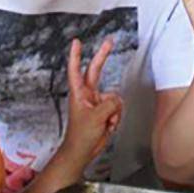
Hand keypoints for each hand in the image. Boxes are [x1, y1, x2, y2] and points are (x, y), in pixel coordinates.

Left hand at [60, 38, 124, 164]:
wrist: (83, 151)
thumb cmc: (80, 135)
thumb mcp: (95, 117)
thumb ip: (109, 103)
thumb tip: (116, 98)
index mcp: (78, 93)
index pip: (75, 69)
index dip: (76, 55)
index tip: (76, 42)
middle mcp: (88, 94)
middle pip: (96, 70)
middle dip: (103, 56)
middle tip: (109, 41)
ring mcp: (97, 102)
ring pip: (114, 97)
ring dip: (114, 110)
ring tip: (105, 122)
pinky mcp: (105, 112)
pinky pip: (117, 108)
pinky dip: (116, 117)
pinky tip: (108, 126)